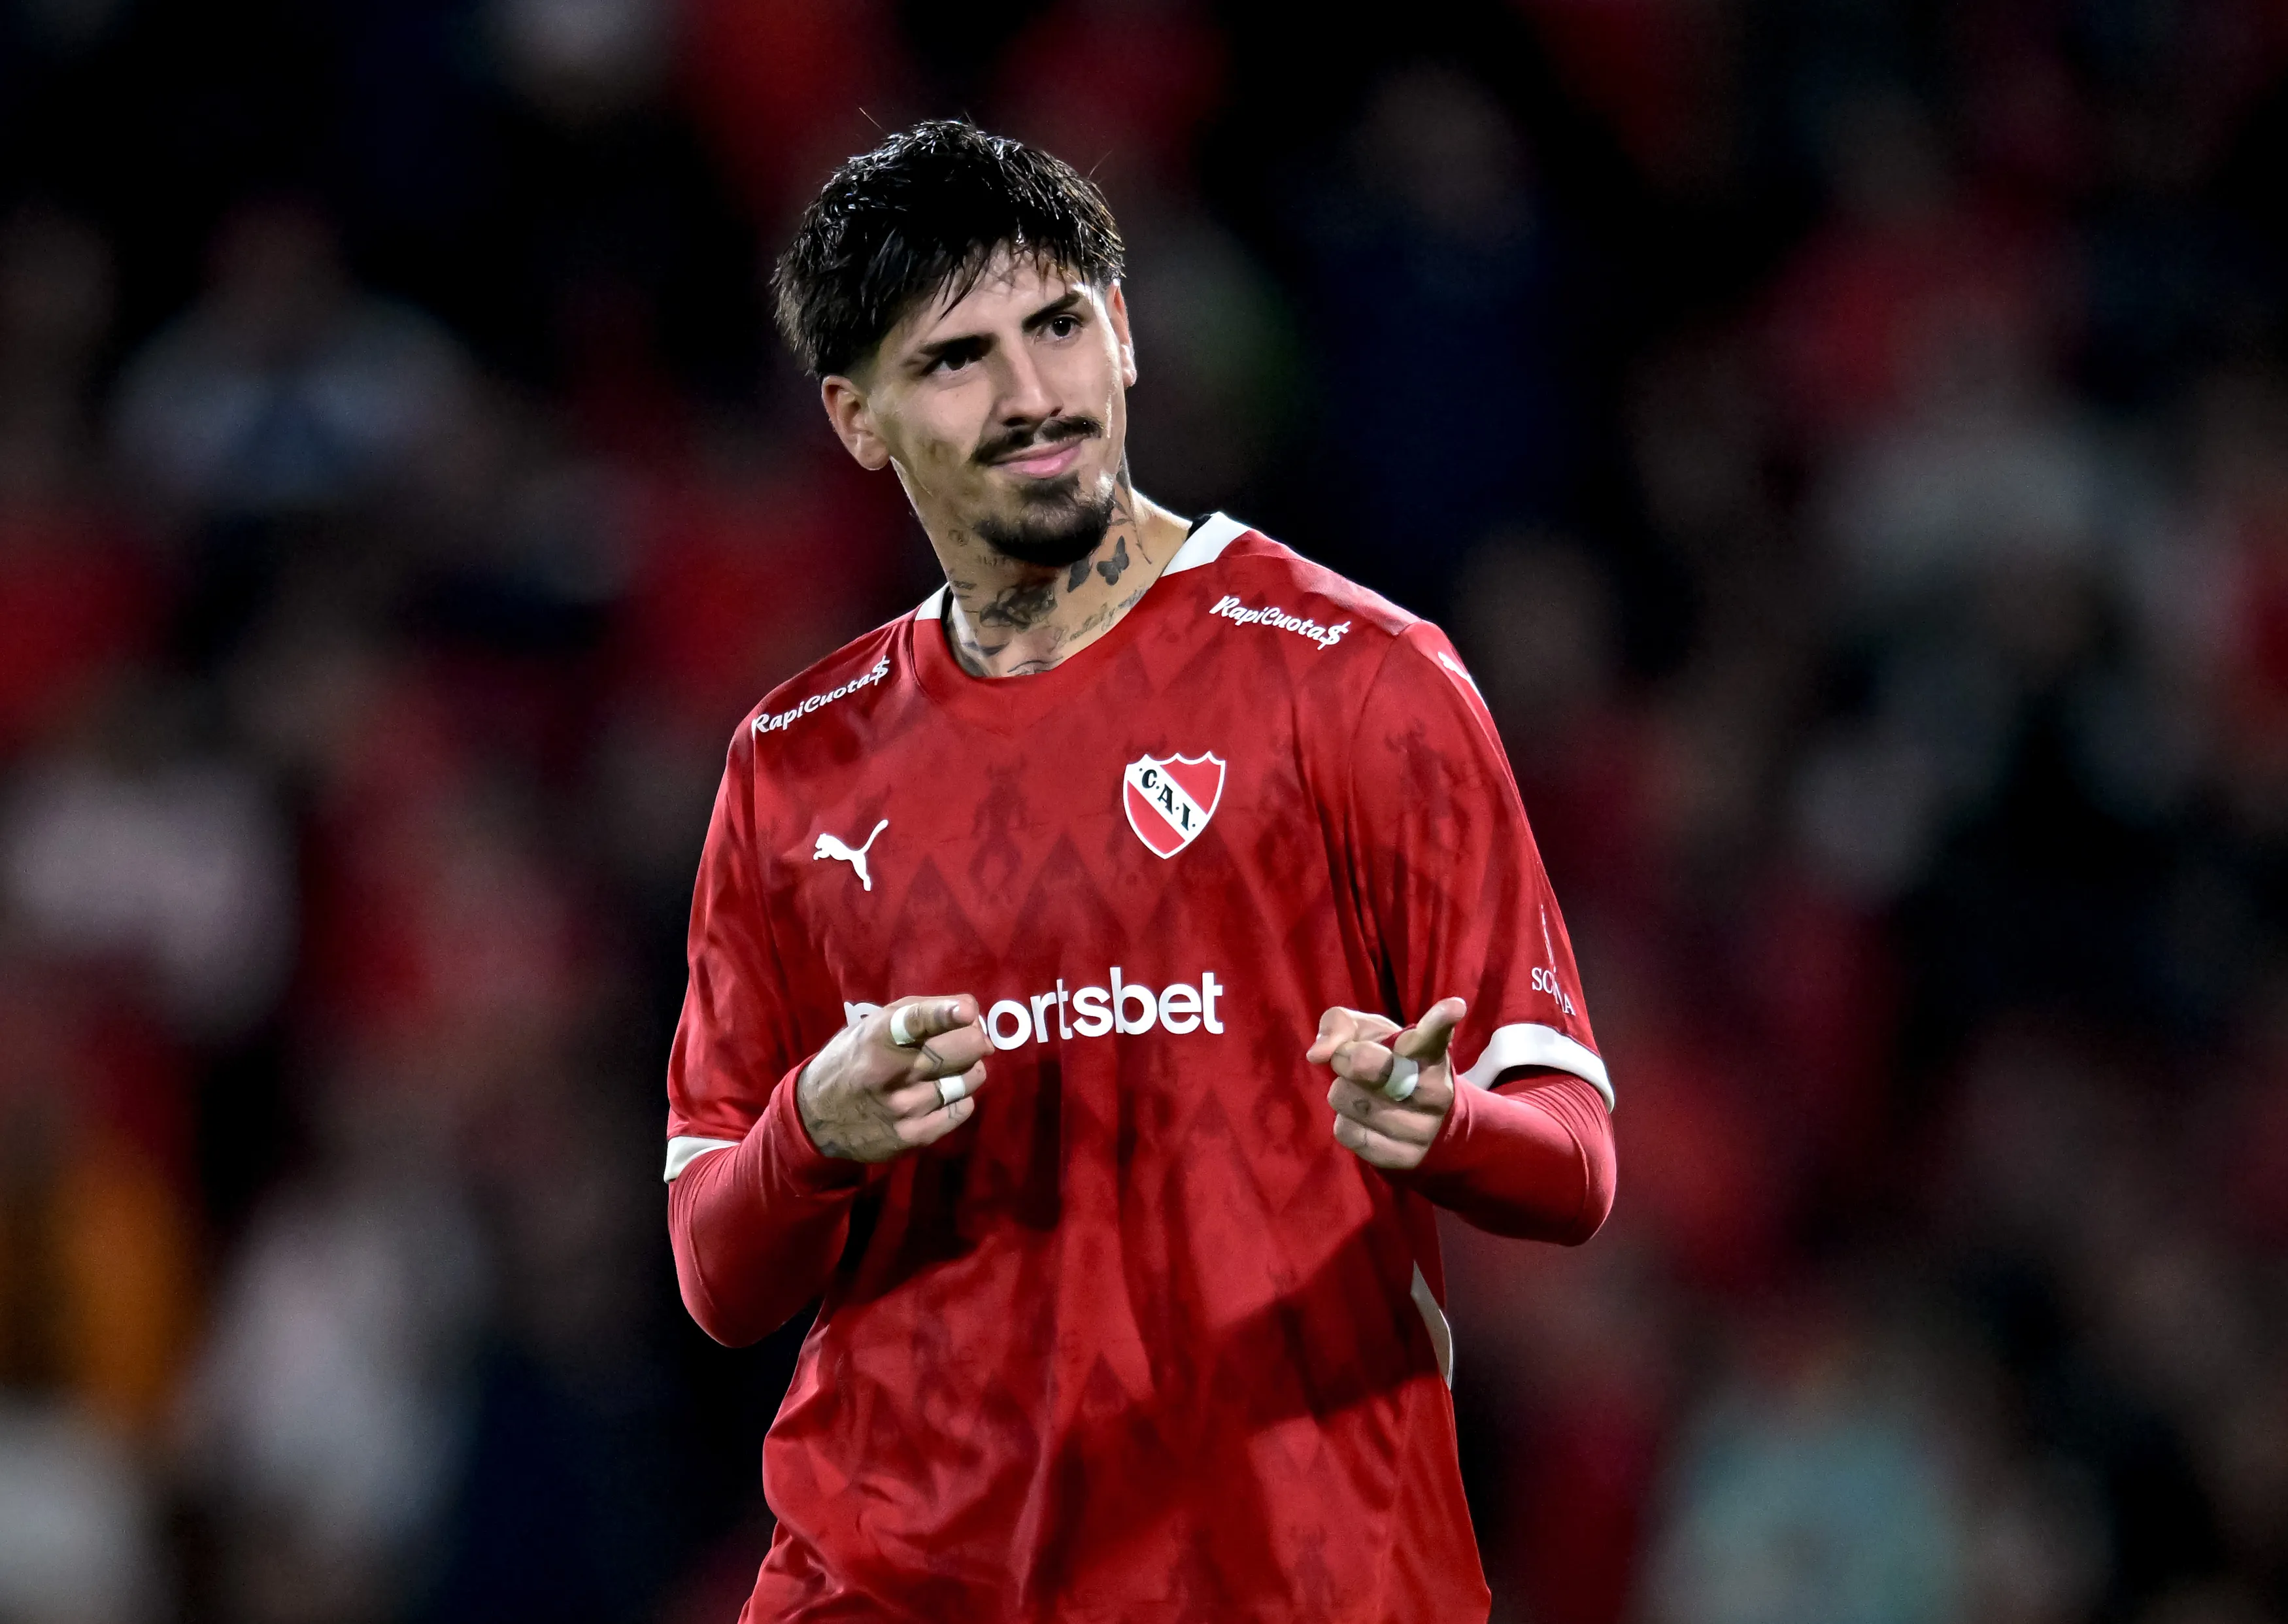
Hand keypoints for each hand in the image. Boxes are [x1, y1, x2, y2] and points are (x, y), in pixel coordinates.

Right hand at [797, 995, 990, 1161]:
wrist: (817, 1116)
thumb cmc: (854, 1059)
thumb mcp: (874, 1024)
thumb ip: (921, 1011)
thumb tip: (971, 1012)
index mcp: (878, 1038)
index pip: (915, 1021)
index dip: (944, 1014)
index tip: (966, 1011)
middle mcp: (891, 1073)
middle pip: (961, 1051)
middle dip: (975, 1040)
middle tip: (972, 1039)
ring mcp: (903, 1107)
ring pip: (967, 1081)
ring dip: (970, 1070)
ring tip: (953, 1069)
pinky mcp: (912, 1137)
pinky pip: (961, 1110)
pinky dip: (960, 1099)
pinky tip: (943, 1095)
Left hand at [1307, 997, 1466, 1171]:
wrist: (1424, 1124)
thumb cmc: (1391, 1064)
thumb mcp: (1371, 1034)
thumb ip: (1341, 1025)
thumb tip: (1317, 1054)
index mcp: (1430, 1053)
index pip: (1434, 1035)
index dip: (1440, 1019)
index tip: (1453, 1007)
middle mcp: (1434, 1090)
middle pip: (1367, 1065)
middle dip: (1346, 1058)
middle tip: (1350, 1059)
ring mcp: (1422, 1128)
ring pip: (1346, 1099)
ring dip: (1342, 1092)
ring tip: (1363, 1092)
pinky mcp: (1403, 1158)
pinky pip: (1346, 1132)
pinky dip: (1345, 1121)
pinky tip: (1365, 1119)